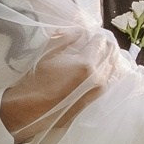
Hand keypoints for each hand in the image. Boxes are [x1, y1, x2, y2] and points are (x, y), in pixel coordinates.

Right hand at [0, 35, 115, 139]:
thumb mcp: (47, 53)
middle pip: (111, 55)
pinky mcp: (94, 101)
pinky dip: (107, 73)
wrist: (30, 111)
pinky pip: (107, 83)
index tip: (93, 33)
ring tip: (101, 54)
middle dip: (106, 45)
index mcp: (86, 64)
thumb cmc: (36, 80)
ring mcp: (97, 92)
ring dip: (109, 59)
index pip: (101, 42)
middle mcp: (96, 78)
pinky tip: (100, 70)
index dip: (97, 35)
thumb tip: (79, 31)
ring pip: (113, 70)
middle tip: (99, 41)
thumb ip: (65, 39)